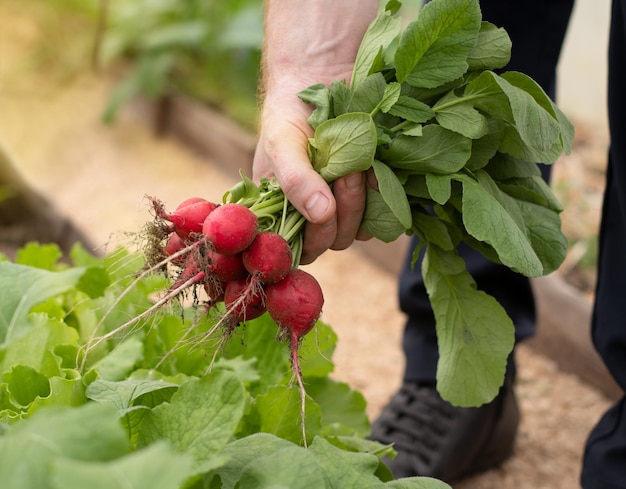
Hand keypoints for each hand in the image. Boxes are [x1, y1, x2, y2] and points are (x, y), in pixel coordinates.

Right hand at [253, 82, 367, 263]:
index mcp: (284, 208)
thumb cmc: (292, 109)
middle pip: (332, 240)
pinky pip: (384, 213)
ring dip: (361, 203)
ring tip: (358, 166)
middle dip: (341, 213)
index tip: (320, 211)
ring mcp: (344, 202)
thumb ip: (295, 180)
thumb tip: (321, 215)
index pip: (298, 246)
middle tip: (344, 173)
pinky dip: (383, 195)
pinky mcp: (372, 191)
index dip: (311, 237)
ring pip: (360, 230)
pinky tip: (376, 168)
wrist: (323, 74)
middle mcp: (314, 211)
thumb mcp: (282, 141)